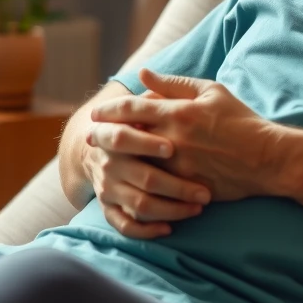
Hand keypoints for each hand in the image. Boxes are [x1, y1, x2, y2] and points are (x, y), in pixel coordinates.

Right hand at [84, 94, 211, 239]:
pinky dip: (146, 230)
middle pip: (143, 177)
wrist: (99, 148)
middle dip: (176, 186)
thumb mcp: (159, 101)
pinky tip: (169, 227)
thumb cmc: (145, 121)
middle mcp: (110, 161)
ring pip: (140, 205)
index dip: (147, 142)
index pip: (125, 135)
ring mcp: (110, 186)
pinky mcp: (111, 206)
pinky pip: (124, 224)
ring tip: (199, 206)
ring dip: (173, 209)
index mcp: (118, 132)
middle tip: (203, 192)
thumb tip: (144, 72)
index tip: (171, 149)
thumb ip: (159, 89)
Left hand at [90, 69, 281, 202]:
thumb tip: (143, 74)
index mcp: (178, 112)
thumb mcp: (211, 92)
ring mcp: (178, 166)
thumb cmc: (240, 120)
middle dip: (103, 135)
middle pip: (125, 137)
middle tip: (92, 136)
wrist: (266, 158)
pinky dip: (138, 181)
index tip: (97, 112)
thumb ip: (174, 83)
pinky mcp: (184, 187)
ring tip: (104, 158)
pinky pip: (153, 186)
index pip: (132, 108)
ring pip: (135, 163)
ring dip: (117, 159)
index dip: (110, 110)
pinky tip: (128, 179)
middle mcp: (173, 139)